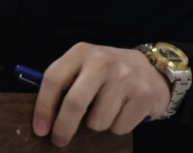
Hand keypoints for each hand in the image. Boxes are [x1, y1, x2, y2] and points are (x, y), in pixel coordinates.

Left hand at [32, 42, 170, 146]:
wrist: (152, 69)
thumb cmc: (110, 72)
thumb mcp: (86, 66)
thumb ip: (66, 83)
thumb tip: (45, 118)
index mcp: (82, 52)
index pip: (54, 78)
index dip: (43, 107)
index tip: (40, 128)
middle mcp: (103, 61)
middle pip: (74, 103)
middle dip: (63, 128)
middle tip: (59, 140)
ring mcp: (125, 77)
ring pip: (98, 121)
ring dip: (99, 124)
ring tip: (107, 110)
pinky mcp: (142, 95)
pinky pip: (119, 127)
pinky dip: (118, 126)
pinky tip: (124, 111)